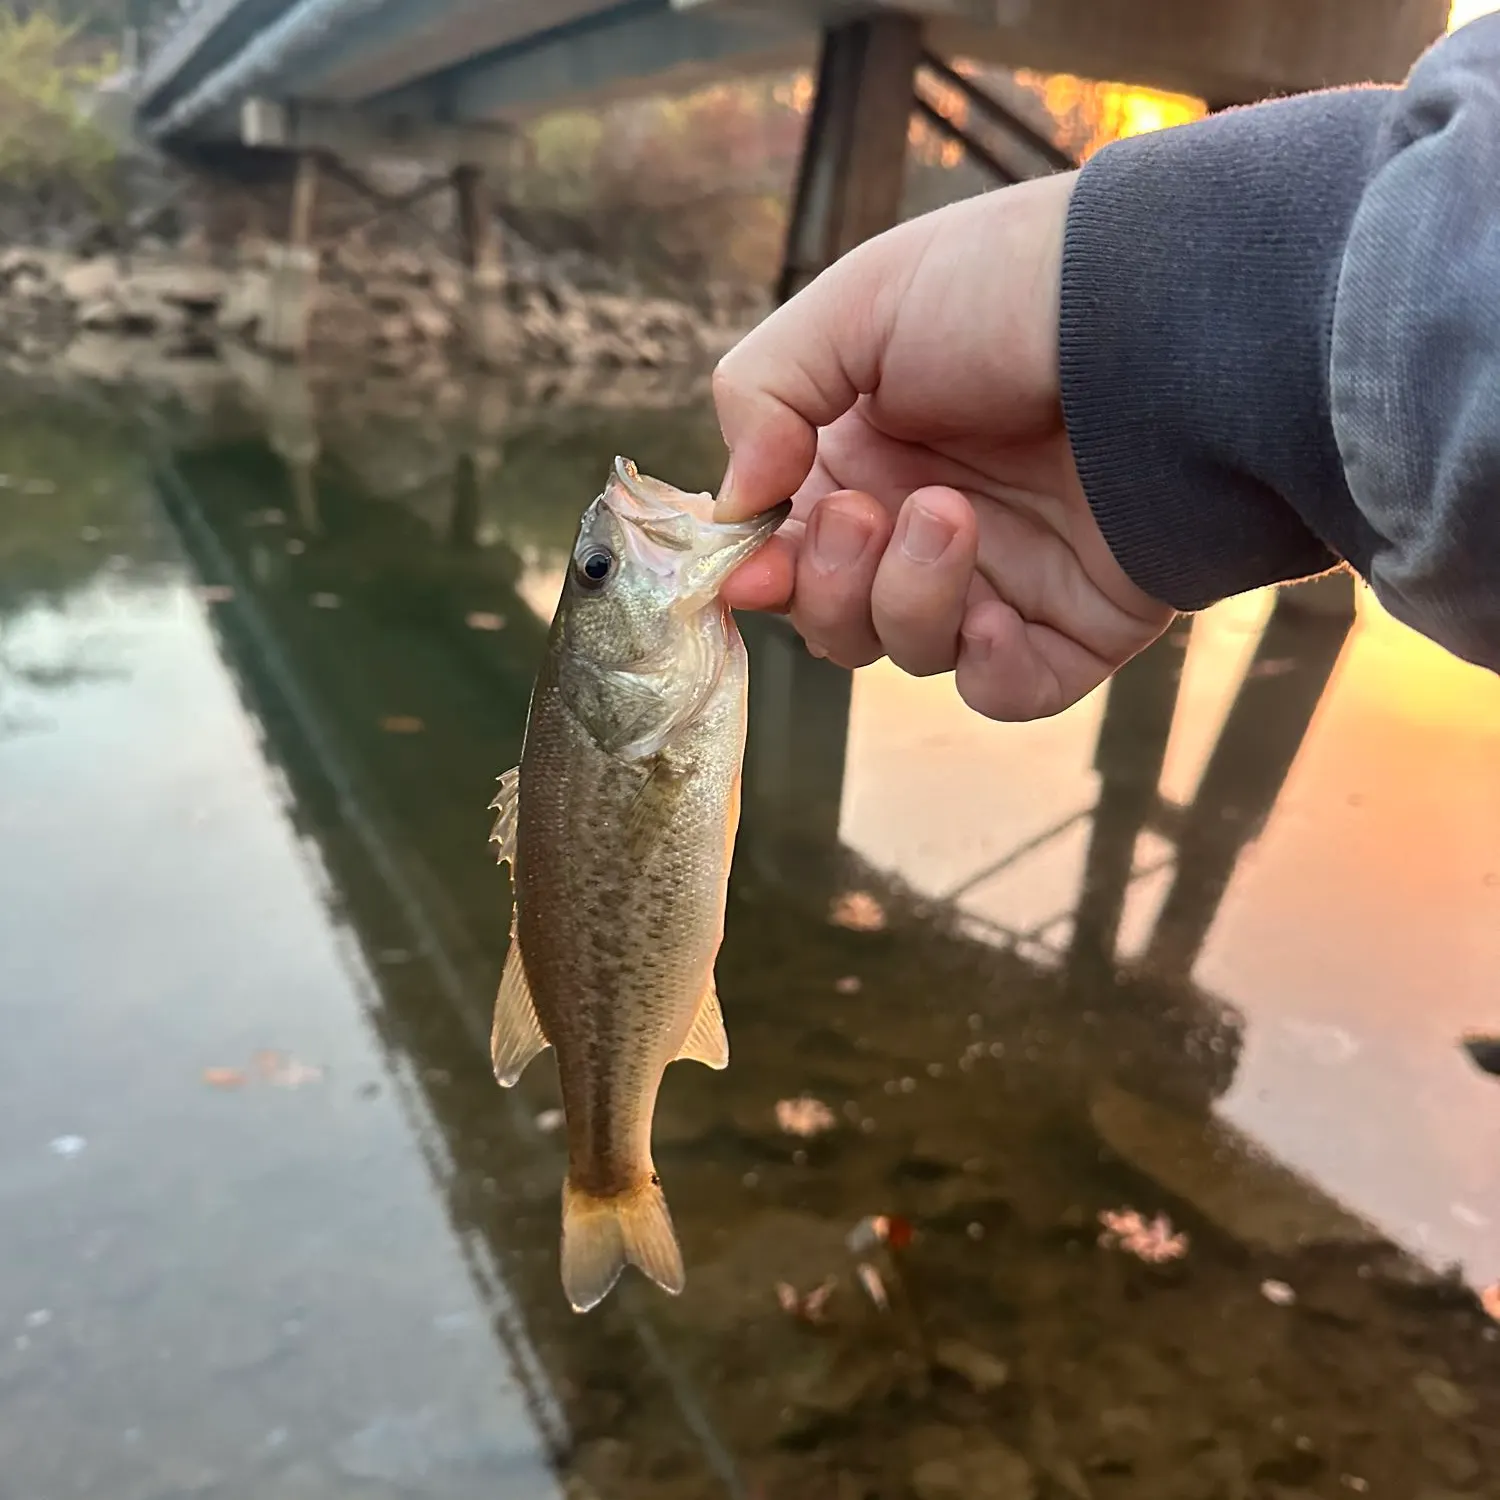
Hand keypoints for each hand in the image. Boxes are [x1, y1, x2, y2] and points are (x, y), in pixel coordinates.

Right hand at [712, 172, 1173, 720]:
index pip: (790, 545)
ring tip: (952, 515)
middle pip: (838, 616)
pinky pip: (1006, 691)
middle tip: (863, 517)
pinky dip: (984, 672)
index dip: (762, 569)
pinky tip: (994, 618)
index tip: (746, 570)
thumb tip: (734, 505)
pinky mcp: (1077, 625)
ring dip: (908, 599)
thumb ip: (763, 393)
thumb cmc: (1011, 289)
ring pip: (911, 651)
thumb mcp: (860, 303)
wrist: (1167, 312)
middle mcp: (930, 520)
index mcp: (871, 451)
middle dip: (831, 585)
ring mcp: (1006, 576)